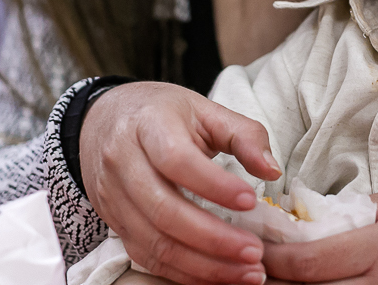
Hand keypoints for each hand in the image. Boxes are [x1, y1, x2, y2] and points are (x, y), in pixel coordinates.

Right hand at [80, 81, 282, 284]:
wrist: (105, 118)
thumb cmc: (163, 113)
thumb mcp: (206, 110)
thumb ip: (244, 136)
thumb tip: (272, 170)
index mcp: (148, 125)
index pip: (177, 160)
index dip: (214, 185)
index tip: (251, 201)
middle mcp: (122, 162)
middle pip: (164, 211)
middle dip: (214, 239)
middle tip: (255, 252)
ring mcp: (113, 197)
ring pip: (155, 243)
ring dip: (203, 265)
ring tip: (246, 272)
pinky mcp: (114, 223)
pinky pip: (147, 257)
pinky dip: (184, 272)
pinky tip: (217, 275)